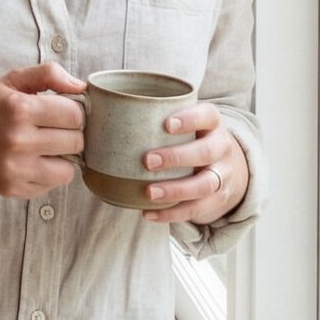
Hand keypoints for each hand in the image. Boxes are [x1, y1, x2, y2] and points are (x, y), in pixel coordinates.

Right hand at [0, 63, 86, 199]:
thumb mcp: (11, 80)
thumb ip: (48, 74)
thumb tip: (81, 87)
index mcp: (19, 109)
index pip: (75, 115)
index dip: (73, 111)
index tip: (60, 112)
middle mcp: (18, 141)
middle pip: (76, 141)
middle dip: (69, 134)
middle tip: (53, 130)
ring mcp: (15, 169)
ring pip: (69, 169)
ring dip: (62, 157)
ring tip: (45, 148)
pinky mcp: (14, 188)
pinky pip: (52, 185)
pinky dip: (48, 174)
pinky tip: (32, 162)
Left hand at [138, 102, 248, 224]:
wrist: (224, 164)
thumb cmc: (189, 137)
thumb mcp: (183, 122)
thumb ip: (151, 116)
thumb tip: (96, 106)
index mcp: (212, 124)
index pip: (208, 115)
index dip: (190, 119)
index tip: (166, 124)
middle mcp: (222, 147)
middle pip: (207, 152)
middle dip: (177, 157)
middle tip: (147, 160)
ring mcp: (223, 174)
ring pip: (206, 184)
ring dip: (176, 190)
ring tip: (149, 192)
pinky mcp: (219, 198)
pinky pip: (198, 209)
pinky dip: (173, 214)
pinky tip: (148, 213)